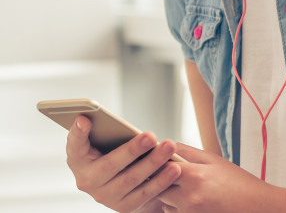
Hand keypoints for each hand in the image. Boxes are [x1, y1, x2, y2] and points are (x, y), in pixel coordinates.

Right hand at [66, 116, 181, 212]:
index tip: (84, 118)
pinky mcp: (123, 207)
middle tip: (151, 136)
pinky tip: (174, 168)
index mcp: (79, 161)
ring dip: (152, 162)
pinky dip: (161, 180)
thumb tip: (106, 117)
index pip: (75, 147)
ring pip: (130, 179)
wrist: (129, 188)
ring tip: (169, 147)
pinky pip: (144, 193)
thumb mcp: (108, 143)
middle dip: (132, 149)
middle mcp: (87, 181)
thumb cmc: (118, 156)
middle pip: (110, 164)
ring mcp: (104, 196)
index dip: (77, 134)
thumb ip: (107, 131)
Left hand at [158, 143, 271, 212]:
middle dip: (162, 178)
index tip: (157, 159)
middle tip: (174, 172)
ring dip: (169, 194)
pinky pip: (172, 212)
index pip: (160, 166)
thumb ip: (187, 152)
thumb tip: (165, 145)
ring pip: (164, 201)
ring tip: (189, 187)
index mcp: (195, 175)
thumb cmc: (238, 182)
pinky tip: (194, 200)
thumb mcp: (214, 160)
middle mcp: (188, 196)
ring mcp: (188, 212)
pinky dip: (177, 206)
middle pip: (158, 186)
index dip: (157, 162)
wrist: (256, 206)